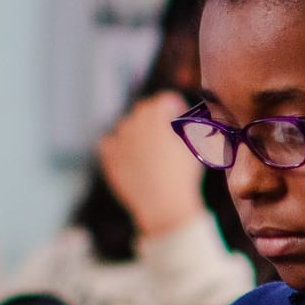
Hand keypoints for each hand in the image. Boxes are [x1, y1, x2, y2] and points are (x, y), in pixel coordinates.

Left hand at [97, 91, 200, 238]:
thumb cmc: (183, 176)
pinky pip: (109, 143)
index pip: (166, 100)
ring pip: (126, 126)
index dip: (175, 108)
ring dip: (136, 132)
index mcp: (158, 115)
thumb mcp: (196, 148)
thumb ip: (191, 129)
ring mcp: (119, 138)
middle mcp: (135, 121)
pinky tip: (128, 157)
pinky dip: (117, 146)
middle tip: (165, 133)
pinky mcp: (109, 156)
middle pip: (144, 110)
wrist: (163, 204)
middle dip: (155, 118)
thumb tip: (189, 124)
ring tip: (148, 149)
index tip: (180, 117)